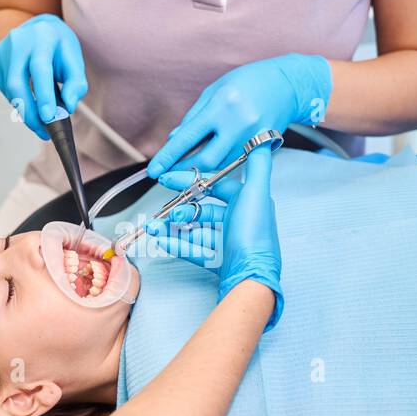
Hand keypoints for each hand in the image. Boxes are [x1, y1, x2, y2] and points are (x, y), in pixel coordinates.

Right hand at [0, 13, 87, 138]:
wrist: (37, 28)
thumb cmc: (58, 46)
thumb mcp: (75, 59)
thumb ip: (76, 83)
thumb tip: (68, 105)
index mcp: (41, 37)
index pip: (39, 69)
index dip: (42, 94)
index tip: (48, 117)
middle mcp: (17, 42)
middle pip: (17, 83)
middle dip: (30, 113)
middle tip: (44, 131)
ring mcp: (2, 53)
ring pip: (10, 90)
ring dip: (25, 111)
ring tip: (41, 122)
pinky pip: (6, 90)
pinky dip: (19, 102)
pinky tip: (30, 104)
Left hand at [146, 54, 331, 178]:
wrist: (287, 84)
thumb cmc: (246, 82)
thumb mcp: (214, 91)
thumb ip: (194, 117)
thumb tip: (174, 141)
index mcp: (222, 105)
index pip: (189, 137)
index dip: (169, 156)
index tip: (154, 171)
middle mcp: (239, 123)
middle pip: (206, 160)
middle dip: (185, 169)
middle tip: (168, 174)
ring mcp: (254, 137)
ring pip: (221, 165)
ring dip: (202, 168)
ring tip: (187, 165)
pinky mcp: (264, 146)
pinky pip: (236, 161)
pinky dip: (221, 163)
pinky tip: (213, 158)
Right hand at [146, 142, 282, 328]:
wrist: (251, 276)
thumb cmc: (254, 235)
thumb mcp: (257, 194)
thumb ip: (258, 166)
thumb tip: (262, 139)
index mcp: (247, 202)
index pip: (215, 185)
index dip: (191, 180)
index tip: (167, 178)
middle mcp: (237, 220)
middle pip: (202, 209)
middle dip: (180, 208)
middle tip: (163, 209)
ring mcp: (227, 241)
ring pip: (194, 229)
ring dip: (172, 227)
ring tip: (154, 227)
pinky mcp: (218, 260)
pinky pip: (192, 248)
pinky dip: (176, 243)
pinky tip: (160, 240)